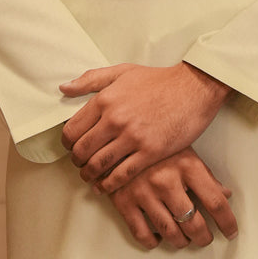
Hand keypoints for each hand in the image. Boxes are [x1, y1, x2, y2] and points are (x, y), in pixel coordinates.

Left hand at [60, 62, 230, 191]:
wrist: (193, 87)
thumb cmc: (158, 80)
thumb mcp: (123, 71)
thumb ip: (91, 79)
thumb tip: (64, 88)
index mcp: (105, 99)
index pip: (72, 130)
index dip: (67, 143)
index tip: (71, 148)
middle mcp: (115, 119)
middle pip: (82, 151)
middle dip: (77, 162)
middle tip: (80, 164)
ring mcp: (132, 137)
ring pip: (99, 166)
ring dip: (90, 176)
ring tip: (90, 177)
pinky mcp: (150, 152)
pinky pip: (121, 175)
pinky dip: (109, 185)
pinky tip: (106, 187)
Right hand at [109, 147, 237, 250]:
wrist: (117, 134)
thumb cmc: (155, 143)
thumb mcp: (184, 151)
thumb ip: (205, 175)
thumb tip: (225, 194)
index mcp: (186, 165)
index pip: (215, 201)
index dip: (227, 222)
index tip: (231, 231)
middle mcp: (166, 180)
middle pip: (194, 224)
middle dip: (203, 237)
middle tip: (205, 238)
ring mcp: (144, 192)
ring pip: (170, 233)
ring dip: (180, 241)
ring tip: (184, 238)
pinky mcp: (124, 201)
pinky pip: (142, 233)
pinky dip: (153, 241)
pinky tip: (158, 236)